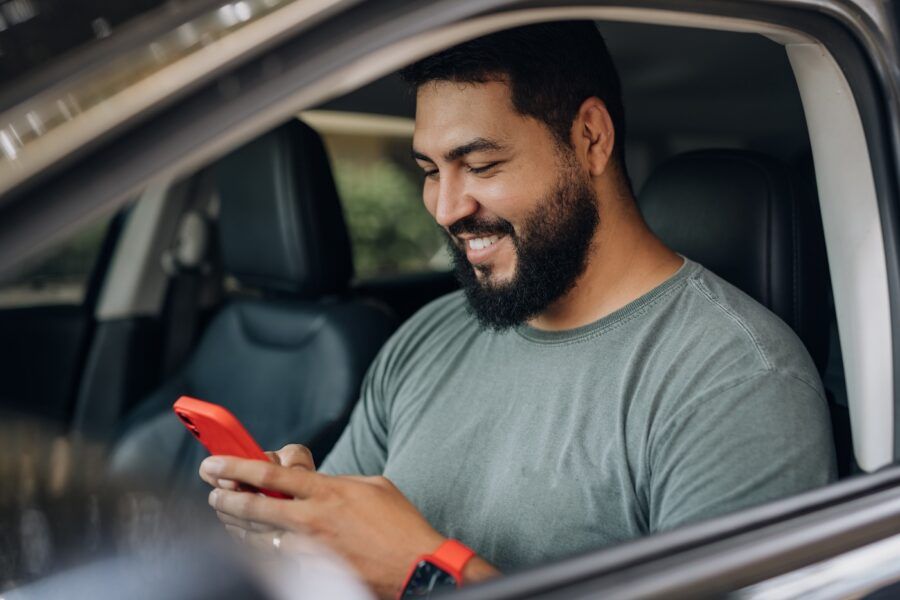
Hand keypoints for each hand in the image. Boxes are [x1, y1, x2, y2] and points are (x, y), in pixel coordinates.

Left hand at [199, 456, 447, 598]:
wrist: (416, 566)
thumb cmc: (400, 525)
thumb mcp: (373, 486)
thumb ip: (339, 481)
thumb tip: (319, 483)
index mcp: (327, 490)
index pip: (271, 474)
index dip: (237, 466)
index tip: (217, 462)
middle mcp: (313, 519)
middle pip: (254, 506)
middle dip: (226, 497)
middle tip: (212, 492)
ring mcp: (310, 549)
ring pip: (258, 537)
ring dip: (237, 525)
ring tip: (225, 515)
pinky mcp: (313, 572)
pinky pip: (278, 560)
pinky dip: (261, 550)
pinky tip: (252, 543)